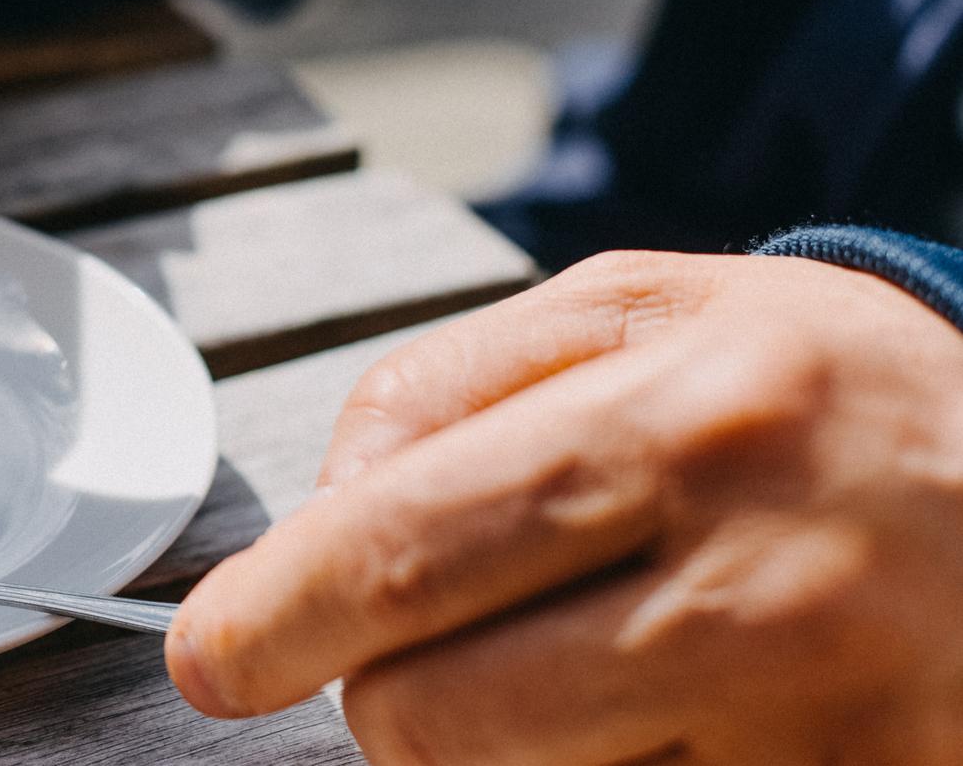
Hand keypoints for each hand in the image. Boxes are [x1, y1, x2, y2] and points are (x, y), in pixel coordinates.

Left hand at [166, 250, 962, 763]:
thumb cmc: (807, 392)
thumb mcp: (635, 312)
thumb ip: (444, 387)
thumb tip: (321, 515)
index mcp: (685, 424)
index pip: (409, 549)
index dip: (276, 617)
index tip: (211, 658)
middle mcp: (763, 589)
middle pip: (439, 721)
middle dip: (385, 697)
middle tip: (424, 647)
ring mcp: (822, 736)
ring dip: (505, 751)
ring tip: (595, 657)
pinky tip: (675, 711)